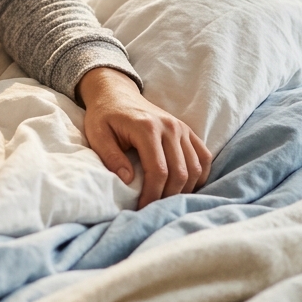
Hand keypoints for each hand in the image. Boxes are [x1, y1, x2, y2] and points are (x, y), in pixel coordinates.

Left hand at [77, 67, 211, 207]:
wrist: (116, 93)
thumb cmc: (104, 115)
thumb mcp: (97, 134)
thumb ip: (110, 157)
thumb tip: (128, 180)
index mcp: (147, 127)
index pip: (158, 170)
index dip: (152, 194)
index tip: (142, 209)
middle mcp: (169, 127)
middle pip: (180, 173)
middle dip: (168, 196)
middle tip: (154, 209)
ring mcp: (181, 128)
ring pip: (196, 168)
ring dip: (184, 189)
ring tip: (166, 199)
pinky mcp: (187, 130)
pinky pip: (204, 157)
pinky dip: (199, 175)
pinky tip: (184, 186)